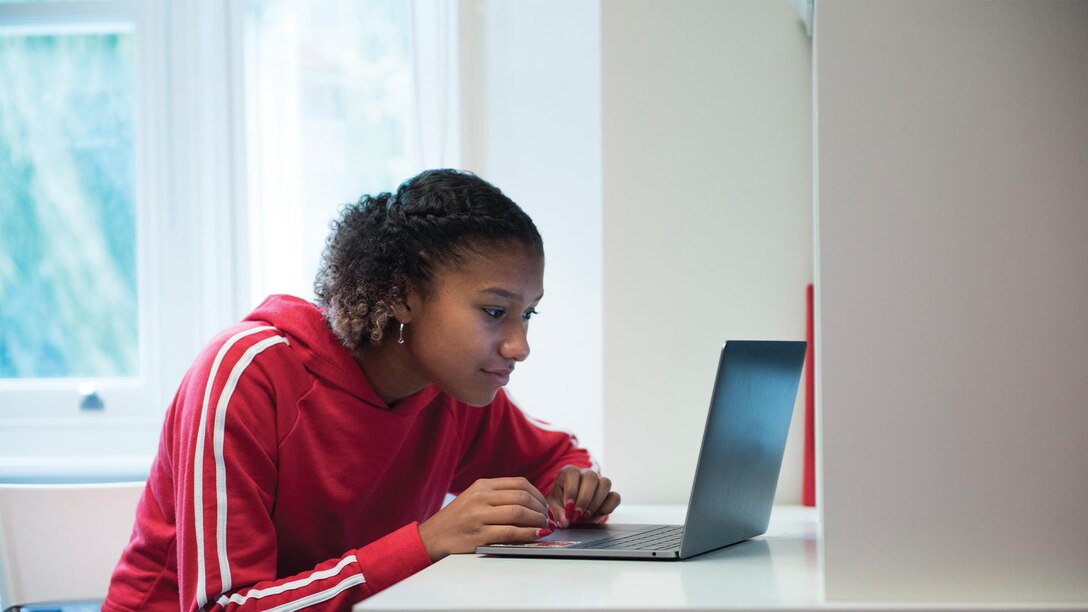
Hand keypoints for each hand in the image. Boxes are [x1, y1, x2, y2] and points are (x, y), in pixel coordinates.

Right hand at [418, 477, 550, 561]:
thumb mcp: (474, 498)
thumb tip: (531, 502)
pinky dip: (528, 534)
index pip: (519, 483)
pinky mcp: (479, 536)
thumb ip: (498, 496)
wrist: (432, 538)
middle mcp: (480, 497)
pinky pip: (511, 532)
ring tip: (544, 527)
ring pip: (519, 513)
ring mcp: (479, 516)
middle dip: (541, 509)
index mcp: (482, 485)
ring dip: (538, 521)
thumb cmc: (457, 520)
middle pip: (522, 497)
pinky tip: (536, 536)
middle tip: (548, 519)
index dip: (538, 495)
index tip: (545, 506)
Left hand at [546, 465, 620, 527]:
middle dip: (585, 498)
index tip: (568, 508)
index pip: (573, 474)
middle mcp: (586, 474)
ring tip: (586, 515)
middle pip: (591, 477)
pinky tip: (597, 514)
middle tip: (577, 514)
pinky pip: (615, 497)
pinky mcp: (609, 495)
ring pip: (605, 483)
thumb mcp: (553, 508)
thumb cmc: (559, 506)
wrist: (570, 513)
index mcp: (569, 472)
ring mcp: (599, 483)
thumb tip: (565, 521)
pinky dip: (608, 507)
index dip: (571, 492)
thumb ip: (557, 514)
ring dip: (596, 502)